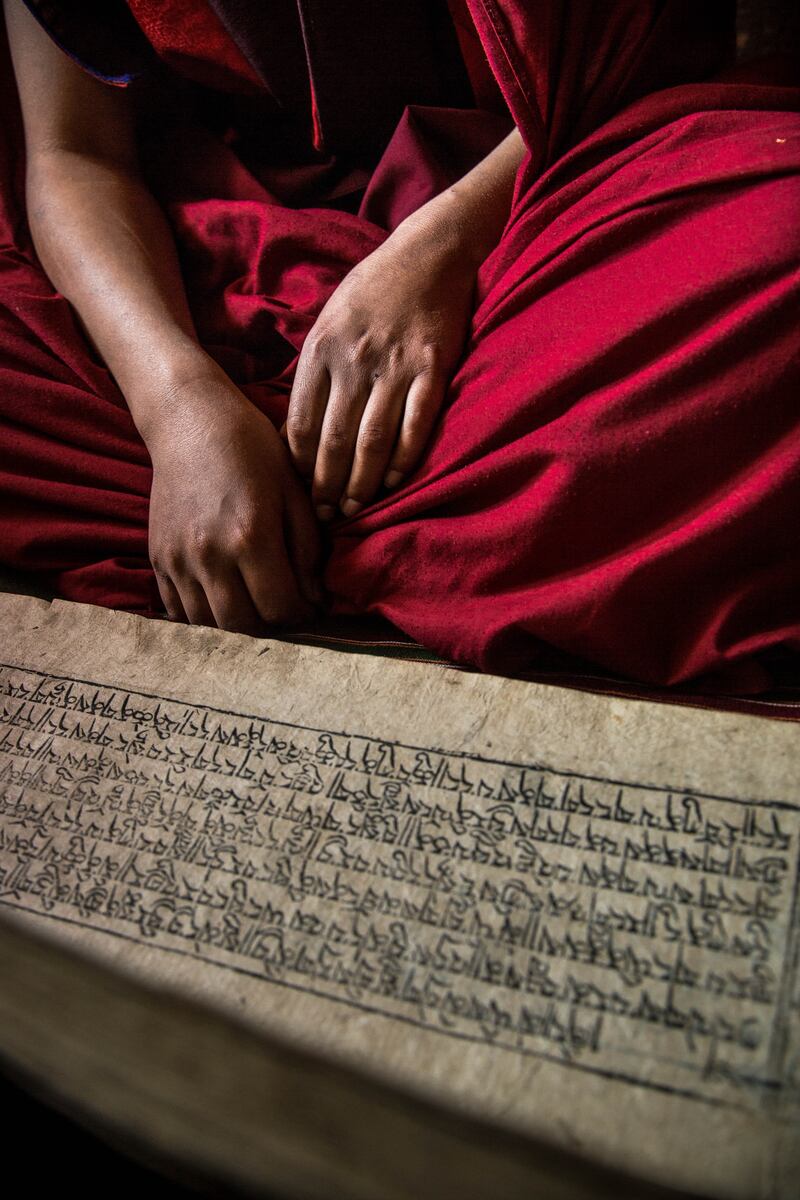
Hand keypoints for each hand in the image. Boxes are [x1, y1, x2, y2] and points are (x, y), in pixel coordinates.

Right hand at [146, 363, 320, 632]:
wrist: (191, 422)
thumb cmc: (253, 451)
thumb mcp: (294, 493)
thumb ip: (306, 551)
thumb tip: (312, 598)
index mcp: (251, 536)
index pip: (280, 607)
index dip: (303, 615)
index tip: (312, 606)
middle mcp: (209, 554)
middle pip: (243, 625)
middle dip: (272, 626)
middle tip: (286, 609)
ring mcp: (177, 559)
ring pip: (208, 623)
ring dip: (237, 625)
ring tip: (256, 606)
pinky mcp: (158, 558)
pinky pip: (178, 610)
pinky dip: (204, 615)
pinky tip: (224, 599)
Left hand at [285, 208, 477, 517]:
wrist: (428, 252)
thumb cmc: (372, 292)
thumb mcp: (327, 322)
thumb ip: (312, 373)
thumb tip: (292, 429)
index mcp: (320, 349)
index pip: (300, 423)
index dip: (297, 466)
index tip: (298, 493)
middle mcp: (354, 360)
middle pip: (332, 440)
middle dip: (325, 485)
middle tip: (324, 516)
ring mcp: (395, 366)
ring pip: (372, 440)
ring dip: (361, 482)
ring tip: (353, 508)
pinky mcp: (432, 368)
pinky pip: (416, 424)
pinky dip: (405, 458)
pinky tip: (396, 481)